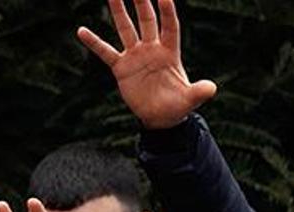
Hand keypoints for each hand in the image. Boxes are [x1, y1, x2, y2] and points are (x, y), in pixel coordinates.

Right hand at [77, 0, 216, 129]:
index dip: (167, 12)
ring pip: (126, 29)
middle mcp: (152, 50)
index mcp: (170, 53)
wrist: (160, 118)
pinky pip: (105, 52)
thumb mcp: (190, 100)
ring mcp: (135, 56)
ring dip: (119, 11)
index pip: (169, 27)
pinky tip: (81, 31)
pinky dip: (94, 42)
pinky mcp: (121, 68)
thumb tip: (212, 88)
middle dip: (141, 3)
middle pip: (147, 21)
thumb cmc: (177, 107)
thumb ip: (199, 92)